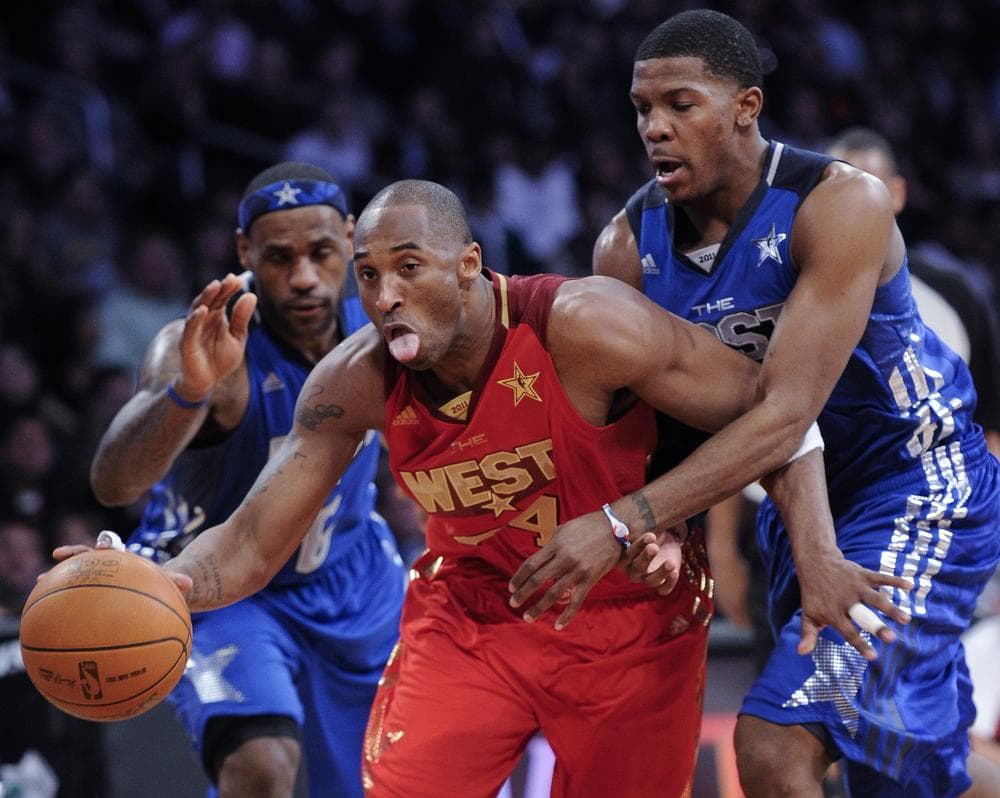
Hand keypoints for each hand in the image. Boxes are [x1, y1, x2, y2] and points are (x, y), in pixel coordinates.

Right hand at [50, 531, 192, 595]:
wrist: (158, 588)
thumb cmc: (163, 584)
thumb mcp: (170, 582)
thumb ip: (177, 581)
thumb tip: (190, 584)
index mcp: (126, 561)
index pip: (114, 548)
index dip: (106, 545)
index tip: (99, 546)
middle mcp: (109, 566)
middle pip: (89, 556)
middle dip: (76, 554)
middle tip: (58, 555)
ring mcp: (99, 578)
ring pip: (76, 574)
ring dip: (58, 576)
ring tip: (39, 581)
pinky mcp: (93, 593)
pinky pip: (75, 597)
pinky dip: (62, 602)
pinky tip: (45, 614)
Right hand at [175, 274, 256, 399]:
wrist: (208, 381)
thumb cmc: (221, 358)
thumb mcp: (237, 338)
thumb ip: (242, 318)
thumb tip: (251, 295)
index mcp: (216, 316)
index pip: (222, 298)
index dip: (229, 289)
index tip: (238, 278)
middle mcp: (203, 319)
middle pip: (210, 300)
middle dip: (219, 289)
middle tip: (229, 279)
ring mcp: (194, 330)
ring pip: (198, 309)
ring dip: (206, 297)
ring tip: (215, 286)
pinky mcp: (187, 343)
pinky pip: (190, 329)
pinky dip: (195, 319)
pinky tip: (203, 310)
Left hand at [508, 510, 622, 628]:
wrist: (615, 528)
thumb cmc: (586, 527)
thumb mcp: (563, 530)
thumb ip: (550, 547)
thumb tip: (538, 562)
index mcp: (556, 545)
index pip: (531, 565)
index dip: (519, 578)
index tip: (511, 588)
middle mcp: (565, 558)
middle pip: (538, 580)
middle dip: (523, 594)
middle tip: (513, 603)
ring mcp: (578, 570)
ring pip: (554, 593)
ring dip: (539, 607)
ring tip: (528, 617)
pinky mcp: (590, 579)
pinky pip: (577, 601)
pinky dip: (567, 615)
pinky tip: (558, 625)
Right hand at [621, 524, 685, 595]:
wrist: (662, 538)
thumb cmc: (646, 530)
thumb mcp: (641, 527)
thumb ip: (634, 528)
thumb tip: (629, 524)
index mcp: (623, 557)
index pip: (626, 556)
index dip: (637, 547)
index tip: (651, 535)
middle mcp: (632, 570)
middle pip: (637, 569)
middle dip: (646, 558)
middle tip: (654, 547)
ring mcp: (647, 578)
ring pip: (651, 581)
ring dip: (661, 572)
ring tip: (670, 563)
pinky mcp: (661, 582)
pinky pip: (664, 589)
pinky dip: (670, 583)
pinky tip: (675, 571)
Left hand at [796, 548, 912, 660]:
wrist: (815, 563)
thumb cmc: (814, 594)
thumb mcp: (808, 614)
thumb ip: (808, 634)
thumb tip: (802, 652)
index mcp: (834, 613)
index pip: (848, 632)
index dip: (860, 644)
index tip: (873, 657)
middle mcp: (847, 601)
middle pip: (864, 615)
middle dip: (877, 626)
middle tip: (891, 638)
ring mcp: (856, 587)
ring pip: (876, 598)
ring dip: (891, 607)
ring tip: (906, 619)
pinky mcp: (863, 575)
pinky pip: (881, 577)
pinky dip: (895, 580)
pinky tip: (910, 586)